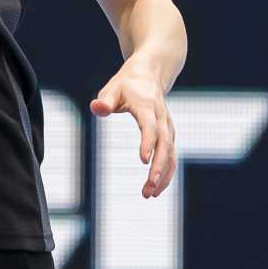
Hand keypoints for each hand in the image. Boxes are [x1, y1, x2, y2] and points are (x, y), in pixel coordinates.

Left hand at [90, 61, 175, 197]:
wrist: (150, 74)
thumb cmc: (127, 84)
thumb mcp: (111, 89)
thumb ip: (104, 101)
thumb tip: (96, 108)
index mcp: (147, 106)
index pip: (150, 127)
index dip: (148, 143)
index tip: (143, 160)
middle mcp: (161, 118)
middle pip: (165, 145)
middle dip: (158, 169)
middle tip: (148, 189)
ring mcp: (168, 127)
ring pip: (171, 154)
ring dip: (163, 175)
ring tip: (150, 194)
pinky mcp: (169, 134)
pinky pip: (171, 155)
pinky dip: (166, 172)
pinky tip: (156, 187)